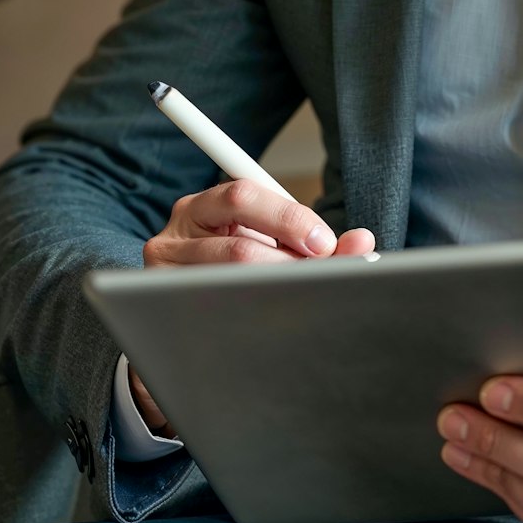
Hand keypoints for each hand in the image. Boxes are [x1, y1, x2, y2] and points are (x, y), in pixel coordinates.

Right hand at [129, 179, 375, 437]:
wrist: (182, 318)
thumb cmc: (234, 271)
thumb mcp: (267, 244)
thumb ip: (312, 241)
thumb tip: (363, 243)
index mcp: (202, 207)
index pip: (244, 196)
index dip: (290, 219)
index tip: (325, 245)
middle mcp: (173, 237)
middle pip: (239, 248)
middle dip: (290, 267)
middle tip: (318, 282)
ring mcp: (161, 278)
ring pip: (227, 285)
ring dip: (274, 295)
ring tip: (298, 303)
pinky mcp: (159, 314)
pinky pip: (211, 317)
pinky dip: (249, 320)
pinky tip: (268, 326)